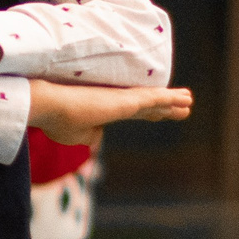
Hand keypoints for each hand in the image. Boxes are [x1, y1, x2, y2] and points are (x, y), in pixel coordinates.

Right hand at [27, 79, 193, 146]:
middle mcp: (117, 103)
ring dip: (173, 102)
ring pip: (155, 101)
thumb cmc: (58, 121)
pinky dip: (172, 99)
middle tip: (184, 106)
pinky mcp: (127, 100)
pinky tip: (186, 100)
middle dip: (166, 108)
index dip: (149, 113)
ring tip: (189, 101)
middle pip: (148, 106)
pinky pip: (156, 99)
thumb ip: (89, 136)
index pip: (133, 112)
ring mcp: (123, 100)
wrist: (49, 107)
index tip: (161, 114)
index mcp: (106, 112)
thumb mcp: (76, 135)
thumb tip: (98, 140)